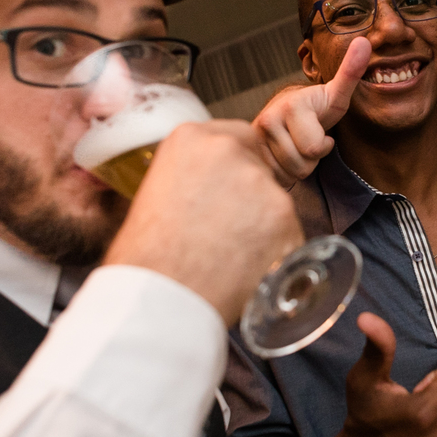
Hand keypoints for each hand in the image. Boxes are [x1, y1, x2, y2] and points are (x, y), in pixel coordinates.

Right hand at [104, 119, 303, 325]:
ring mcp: (261, 184)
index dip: (235, 168)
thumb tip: (216, 185)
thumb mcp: (158, 191)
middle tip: (229, 228)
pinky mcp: (285, 219)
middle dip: (250, 194)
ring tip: (231, 254)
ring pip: (275, 200)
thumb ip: (194, 174)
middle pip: (259, 166)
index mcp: (192, 139)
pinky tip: (247, 267)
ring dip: (263, 224)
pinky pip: (289, 233)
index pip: (236, 138)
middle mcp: (229, 152)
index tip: (228, 191)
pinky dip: (276, 251)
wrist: (159, 298)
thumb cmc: (147, 257)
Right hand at [253, 36, 370, 184]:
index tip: (323, 132)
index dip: (324, 146)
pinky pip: (275, 178)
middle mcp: (267, 120)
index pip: (315, 149)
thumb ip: (351, 71)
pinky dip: (283, 172)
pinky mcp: (248, 153)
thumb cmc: (316, 107)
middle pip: (301, 166)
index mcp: (291, 106)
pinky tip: (283, 154)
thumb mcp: (336, 94)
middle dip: (311, 159)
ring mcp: (254, 138)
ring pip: (288, 174)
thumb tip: (365, 43)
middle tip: (308, 139)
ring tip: (296, 145)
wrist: (285, 110)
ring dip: (297, 166)